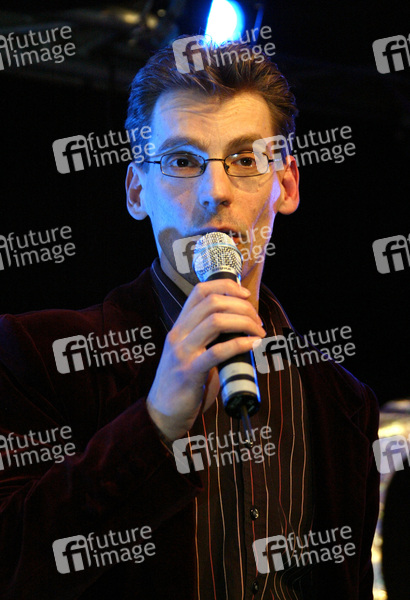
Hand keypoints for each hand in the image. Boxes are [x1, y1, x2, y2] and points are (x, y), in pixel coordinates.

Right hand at [146, 279, 264, 441]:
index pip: (200, 291)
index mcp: (179, 326)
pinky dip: (241, 343)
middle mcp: (178, 334)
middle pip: (213, 302)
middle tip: (257, 320)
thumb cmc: (183, 383)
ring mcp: (182, 352)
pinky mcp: (189, 372)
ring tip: (258, 331)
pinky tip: (254, 344)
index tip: (245, 294)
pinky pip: (218, 351)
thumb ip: (209, 339)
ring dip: (244, 321)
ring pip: (216, 321)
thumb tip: (242, 329)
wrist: (162, 413)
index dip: (225, 286)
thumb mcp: (191, 353)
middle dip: (242, 306)